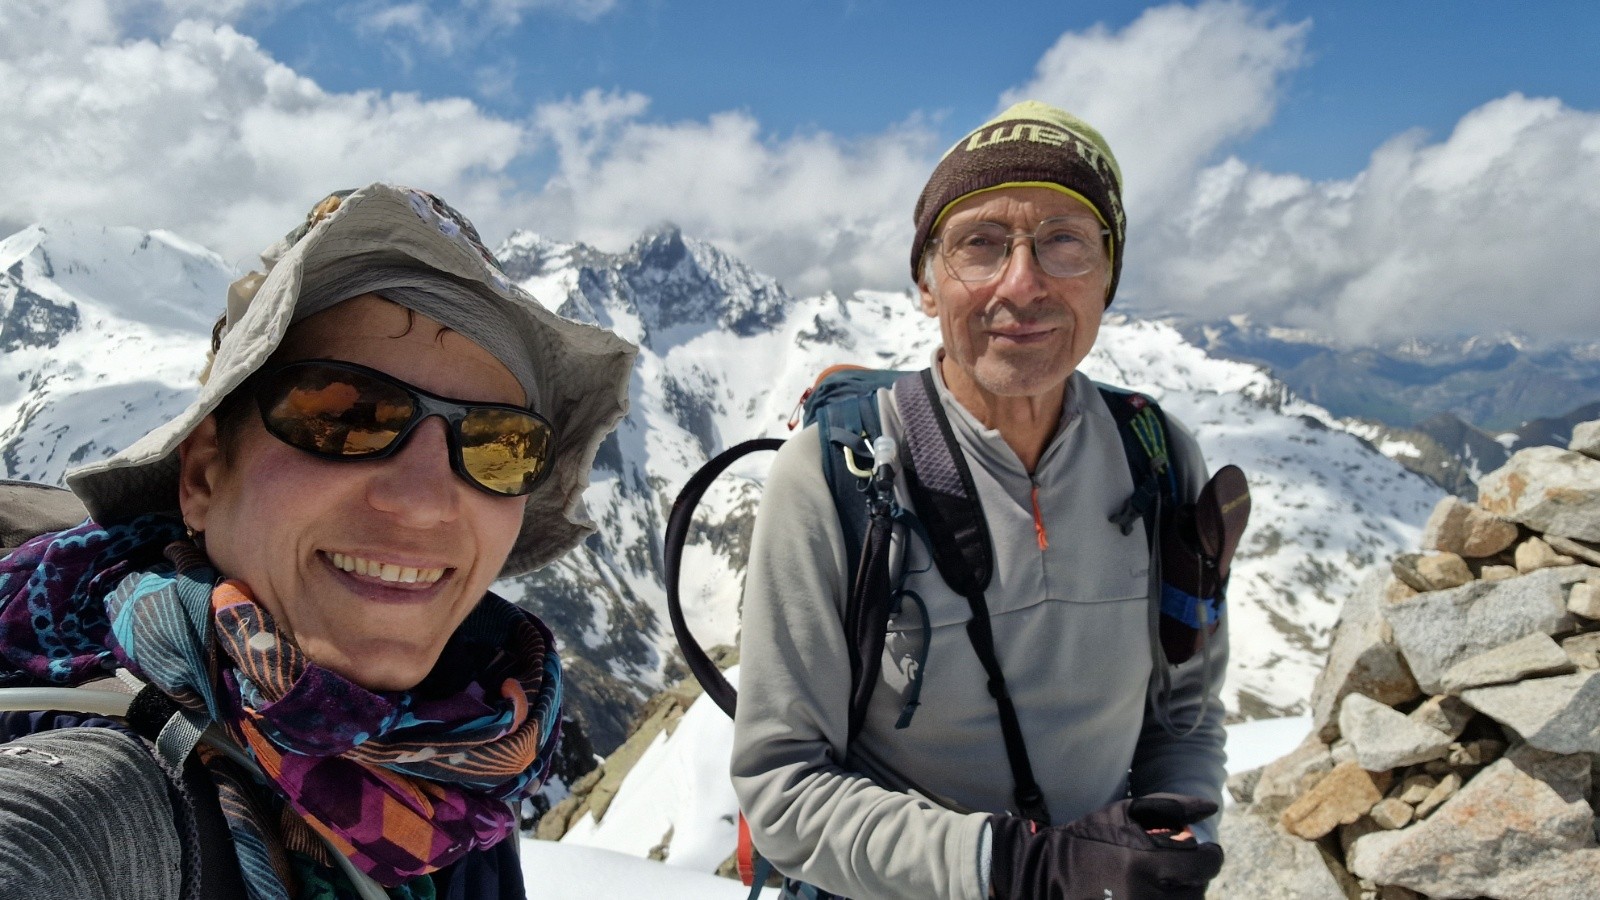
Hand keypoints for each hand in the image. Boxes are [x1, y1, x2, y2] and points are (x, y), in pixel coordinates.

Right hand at [989, 794, 1222, 898]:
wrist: (1051, 873)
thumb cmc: (1092, 838)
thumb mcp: (1126, 812)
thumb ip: (1170, 806)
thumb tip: (1211, 806)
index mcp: (1145, 863)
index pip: (1203, 867)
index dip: (1212, 856)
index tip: (1207, 851)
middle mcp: (1144, 896)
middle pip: (1197, 893)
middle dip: (1196, 877)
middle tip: (1184, 867)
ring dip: (1185, 894)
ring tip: (1170, 882)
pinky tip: (1157, 892)